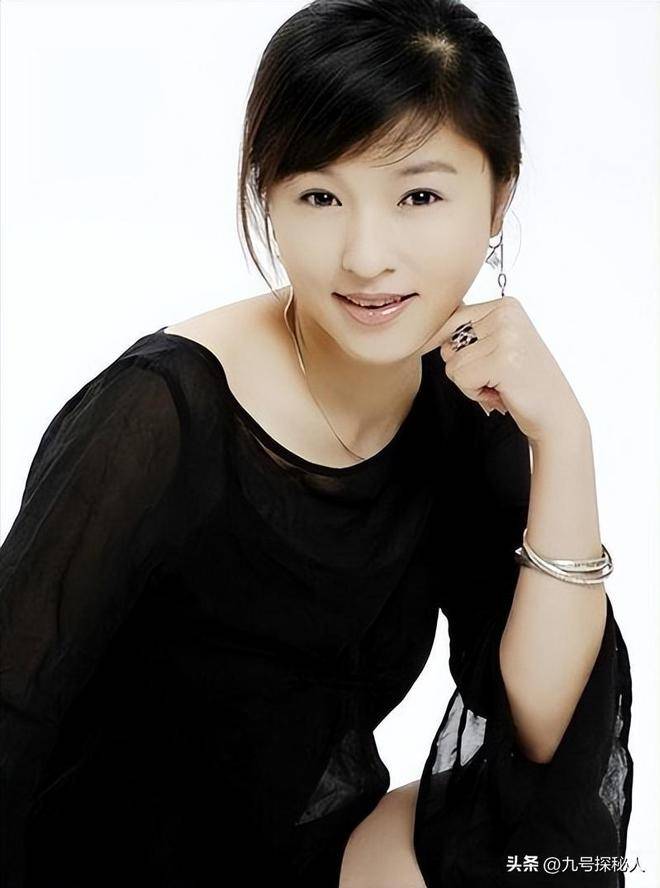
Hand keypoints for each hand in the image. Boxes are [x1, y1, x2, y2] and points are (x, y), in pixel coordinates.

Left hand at [431, 296, 588, 442]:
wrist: (555, 412)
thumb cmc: (522, 382)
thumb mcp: (497, 346)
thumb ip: (468, 331)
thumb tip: (426, 325)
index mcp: (506, 305)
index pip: (452, 317)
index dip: (447, 344)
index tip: (467, 360)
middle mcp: (506, 314)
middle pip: (448, 342)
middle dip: (463, 366)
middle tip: (494, 376)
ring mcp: (506, 335)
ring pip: (452, 363)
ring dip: (470, 382)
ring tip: (499, 384)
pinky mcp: (502, 360)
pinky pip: (460, 378)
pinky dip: (475, 392)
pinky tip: (500, 392)